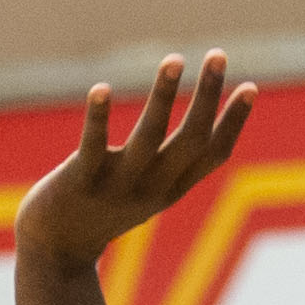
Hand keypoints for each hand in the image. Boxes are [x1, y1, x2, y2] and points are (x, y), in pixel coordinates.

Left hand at [15, 53, 255, 265]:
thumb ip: (173, 167)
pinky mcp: (79, 181)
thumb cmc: (103, 211)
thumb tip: (206, 132)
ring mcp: (115, 186)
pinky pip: (91, 146)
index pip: (213, 155)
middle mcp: (150, 188)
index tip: (251, 86)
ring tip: (175, 59)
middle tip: (217, 54)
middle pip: (190, 140)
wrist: (54, 250)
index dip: (234, 122)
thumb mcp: (147, 193)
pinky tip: (101, 87)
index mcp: (170, 189)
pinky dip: (97, 116)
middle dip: (207, 96)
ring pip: (148, 137)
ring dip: (163, 96)